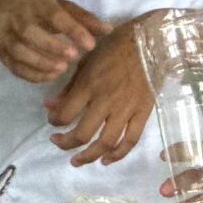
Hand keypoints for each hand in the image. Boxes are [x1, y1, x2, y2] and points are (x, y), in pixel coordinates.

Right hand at [0, 0, 103, 84]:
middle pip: (29, 31)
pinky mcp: (2, 53)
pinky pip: (14, 66)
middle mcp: (17, 16)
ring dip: (41, 62)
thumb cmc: (40, 11)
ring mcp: (6, 35)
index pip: (54, 14)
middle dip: (52, 46)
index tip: (90, 45)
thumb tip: (109, 30)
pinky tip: (50, 76)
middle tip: (74, 57)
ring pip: (18, 50)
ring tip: (62, 69)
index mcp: (37, 1)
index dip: (72, 29)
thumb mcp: (62, 8)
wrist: (1, 15)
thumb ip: (84, 19)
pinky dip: (32, 74)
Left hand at [46, 28, 153, 166]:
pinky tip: (106, 160)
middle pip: (82, 134)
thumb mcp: (86, 59)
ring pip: (105, 143)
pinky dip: (118, 154)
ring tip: (77, 161)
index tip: (53, 121)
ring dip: (89, 156)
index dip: (54, 122)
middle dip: (66, 143)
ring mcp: (126, 109)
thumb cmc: (116, 45)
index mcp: (89, 85)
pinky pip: (130, 140)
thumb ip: (69, 85)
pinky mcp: (142, 113)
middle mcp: (105, 101)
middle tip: (58, 143)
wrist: (152, 41)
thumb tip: (50, 105)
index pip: (65, 114)